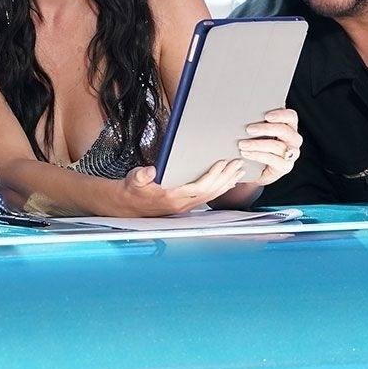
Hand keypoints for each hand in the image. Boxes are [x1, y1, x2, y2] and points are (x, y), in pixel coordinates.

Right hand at [119, 160, 246, 216]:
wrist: (128, 205)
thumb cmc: (133, 191)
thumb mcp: (133, 180)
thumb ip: (141, 176)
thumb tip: (150, 171)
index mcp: (172, 198)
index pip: (198, 188)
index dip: (212, 176)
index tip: (222, 163)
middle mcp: (182, 204)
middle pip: (210, 191)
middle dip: (226, 177)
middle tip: (238, 163)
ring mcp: (186, 206)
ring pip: (212, 195)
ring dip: (227, 182)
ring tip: (239, 171)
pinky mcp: (186, 204)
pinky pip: (208, 196)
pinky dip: (220, 188)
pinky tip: (229, 182)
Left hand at [235, 108, 302, 185]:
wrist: (255, 170)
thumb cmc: (256, 145)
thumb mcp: (257, 132)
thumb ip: (257, 121)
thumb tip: (243, 111)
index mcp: (289, 127)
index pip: (291, 117)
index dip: (281, 115)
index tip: (266, 116)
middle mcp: (293, 140)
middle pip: (285, 131)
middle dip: (266, 129)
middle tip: (248, 129)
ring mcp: (291, 154)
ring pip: (277, 146)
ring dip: (257, 144)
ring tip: (242, 144)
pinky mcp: (285, 167)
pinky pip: (272, 159)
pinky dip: (257, 155)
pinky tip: (245, 153)